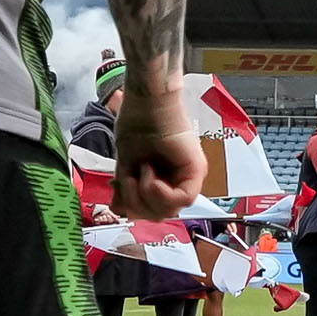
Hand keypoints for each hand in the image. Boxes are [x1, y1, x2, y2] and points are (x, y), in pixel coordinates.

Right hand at [115, 105, 208, 221]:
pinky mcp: (196, 170)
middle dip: (137, 204)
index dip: (133, 207)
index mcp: (163, 177)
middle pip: (160, 214)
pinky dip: (161, 193)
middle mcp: (178, 179)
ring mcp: (189, 175)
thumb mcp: (125, 164)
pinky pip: (183, 198)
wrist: (145, 101)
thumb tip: (119, 209)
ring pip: (171, 210)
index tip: (120, 188)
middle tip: (128, 181)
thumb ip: (126, 188)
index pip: (151, 210)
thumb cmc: (136, 122)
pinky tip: (149, 174)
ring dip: (147, 196)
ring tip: (140, 172)